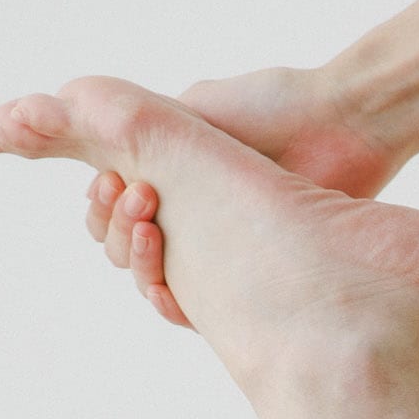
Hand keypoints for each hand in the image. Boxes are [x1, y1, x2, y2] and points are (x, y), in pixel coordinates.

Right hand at [84, 63, 406, 327]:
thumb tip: (73, 113)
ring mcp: (220, 253)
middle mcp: (192, 219)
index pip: (113, 208)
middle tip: (135, 199)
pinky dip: (170, 301)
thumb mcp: (198, 106)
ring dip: (137, 260)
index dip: (100, 203)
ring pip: (151, 280)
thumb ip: (137, 120)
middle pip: (122, 247)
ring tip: (151, 226)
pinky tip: (168, 285)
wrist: (345, 125)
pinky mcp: (252, 285)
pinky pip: (194, 313)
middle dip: (113, 227)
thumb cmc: (277, 107)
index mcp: (174, 178)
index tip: (108, 181)